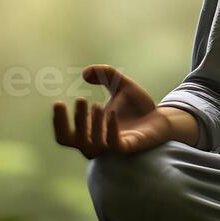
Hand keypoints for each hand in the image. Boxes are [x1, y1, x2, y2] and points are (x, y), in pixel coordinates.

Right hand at [52, 64, 171, 158]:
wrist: (161, 117)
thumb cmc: (137, 106)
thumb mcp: (120, 84)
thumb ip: (105, 74)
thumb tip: (85, 73)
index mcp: (90, 130)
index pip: (65, 134)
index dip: (58, 122)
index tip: (58, 102)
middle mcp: (97, 142)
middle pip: (73, 141)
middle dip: (73, 121)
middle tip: (81, 99)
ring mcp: (112, 147)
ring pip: (91, 146)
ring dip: (91, 125)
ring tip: (98, 105)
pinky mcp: (128, 148)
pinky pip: (114, 145)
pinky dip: (110, 130)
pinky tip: (111, 113)